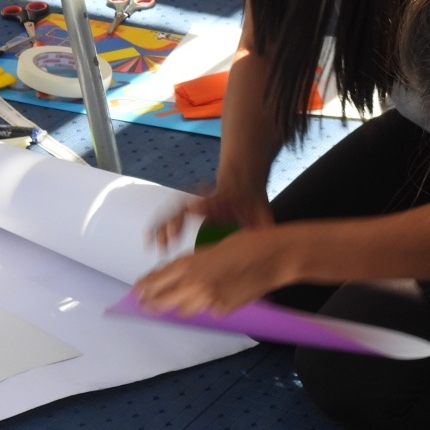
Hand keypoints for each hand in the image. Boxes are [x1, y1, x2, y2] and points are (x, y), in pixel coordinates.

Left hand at [131, 225, 295, 316]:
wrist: (276, 257)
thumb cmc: (248, 244)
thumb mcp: (213, 249)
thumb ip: (193, 264)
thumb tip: (179, 277)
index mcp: (190, 264)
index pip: (156, 281)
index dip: (144, 287)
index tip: (137, 290)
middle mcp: (195, 285)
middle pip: (163, 301)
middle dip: (152, 303)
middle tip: (144, 304)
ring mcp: (210, 301)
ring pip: (183, 311)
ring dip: (178, 306)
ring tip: (174, 302)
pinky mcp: (224, 310)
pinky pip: (207, 311)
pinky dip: (206, 306)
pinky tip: (214, 296)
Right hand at [151, 179, 273, 252]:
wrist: (243, 180)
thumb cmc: (252, 200)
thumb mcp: (262, 214)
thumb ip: (266, 231)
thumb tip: (278, 249)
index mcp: (223, 199)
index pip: (209, 202)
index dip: (200, 208)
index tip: (192, 212)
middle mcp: (205, 199)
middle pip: (184, 207)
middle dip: (173, 222)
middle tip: (166, 242)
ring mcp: (194, 201)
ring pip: (173, 211)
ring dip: (161, 227)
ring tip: (153, 247)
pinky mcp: (188, 206)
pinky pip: (170, 216)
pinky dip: (160, 227)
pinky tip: (151, 242)